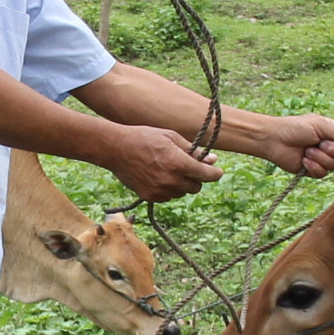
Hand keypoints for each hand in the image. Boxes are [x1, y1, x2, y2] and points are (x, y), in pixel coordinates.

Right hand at [101, 123, 221, 201]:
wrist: (116, 149)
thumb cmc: (144, 138)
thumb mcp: (171, 137)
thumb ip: (193, 150)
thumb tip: (212, 159)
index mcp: (179, 163)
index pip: (207, 175)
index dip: (215, 173)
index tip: (217, 171)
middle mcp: (172, 180)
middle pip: (196, 186)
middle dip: (196, 177)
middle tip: (188, 166)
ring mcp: (160, 191)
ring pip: (182, 192)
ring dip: (182, 183)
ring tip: (169, 169)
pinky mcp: (151, 197)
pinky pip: (168, 196)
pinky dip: (169, 189)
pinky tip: (159, 176)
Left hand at [258, 114, 333, 176]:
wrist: (274, 140)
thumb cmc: (295, 128)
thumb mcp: (318, 125)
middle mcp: (331, 146)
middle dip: (333, 150)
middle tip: (319, 143)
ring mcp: (323, 159)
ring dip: (320, 158)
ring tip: (307, 151)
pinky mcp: (314, 170)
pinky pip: (323, 174)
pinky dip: (313, 166)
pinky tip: (304, 160)